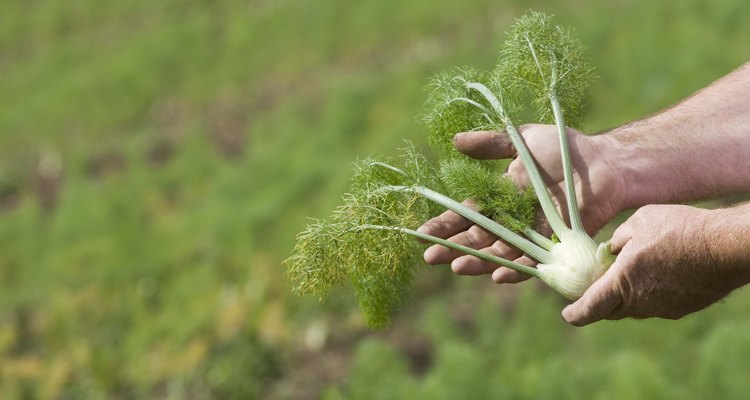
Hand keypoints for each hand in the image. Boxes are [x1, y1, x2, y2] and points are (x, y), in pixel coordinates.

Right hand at [418, 124, 626, 282]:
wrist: (605, 162)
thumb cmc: (564, 149)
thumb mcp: (522, 140)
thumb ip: (490, 144)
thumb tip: (454, 140)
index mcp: (499, 198)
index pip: (465, 215)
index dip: (444, 224)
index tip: (420, 234)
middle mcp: (512, 220)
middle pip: (476, 238)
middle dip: (452, 248)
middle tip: (430, 257)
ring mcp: (532, 234)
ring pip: (499, 252)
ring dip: (478, 261)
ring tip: (457, 267)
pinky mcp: (554, 243)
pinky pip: (533, 260)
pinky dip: (516, 269)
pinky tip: (498, 276)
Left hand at [562, 204, 748, 325]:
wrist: (726, 246)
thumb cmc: (679, 228)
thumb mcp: (639, 222)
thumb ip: (618, 240)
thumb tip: (610, 251)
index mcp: (623, 282)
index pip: (591, 307)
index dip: (575, 313)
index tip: (566, 315)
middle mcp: (640, 302)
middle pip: (610, 310)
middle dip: (598, 303)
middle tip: (593, 291)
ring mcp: (662, 308)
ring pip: (634, 308)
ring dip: (625, 297)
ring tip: (627, 276)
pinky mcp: (681, 308)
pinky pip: (655, 305)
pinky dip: (647, 295)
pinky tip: (655, 276)